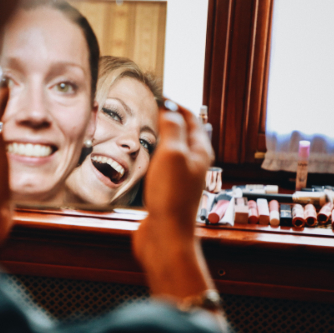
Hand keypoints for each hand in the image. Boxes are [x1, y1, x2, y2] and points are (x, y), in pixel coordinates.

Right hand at [133, 105, 214, 300]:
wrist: (165, 237)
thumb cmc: (172, 197)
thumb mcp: (172, 154)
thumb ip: (172, 128)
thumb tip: (169, 108)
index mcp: (199, 151)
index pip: (191, 118)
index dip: (175, 104)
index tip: (156, 95)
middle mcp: (192, 164)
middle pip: (181, 133)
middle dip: (164, 119)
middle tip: (145, 110)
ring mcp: (179, 179)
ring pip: (168, 151)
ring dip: (154, 139)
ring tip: (137, 131)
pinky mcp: (165, 192)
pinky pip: (157, 168)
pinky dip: (147, 159)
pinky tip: (133, 161)